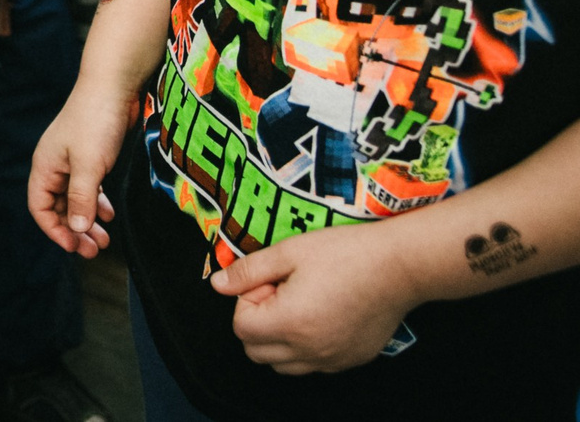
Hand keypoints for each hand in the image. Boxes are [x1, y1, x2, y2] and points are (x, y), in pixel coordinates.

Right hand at [27, 75, 134, 257]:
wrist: (113, 87)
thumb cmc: (96, 122)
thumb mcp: (89, 166)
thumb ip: (82, 199)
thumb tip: (77, 231)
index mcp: (45, 166)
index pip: (39, 207)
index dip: (54, 230)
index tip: (74, 247)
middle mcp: (55, 166)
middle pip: (58, 208)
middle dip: (74, 231)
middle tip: (93, 251)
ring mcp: (72, 161)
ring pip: (75, 200)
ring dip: (87, 221)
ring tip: (104, 240)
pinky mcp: (91, 157)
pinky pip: (88, 189)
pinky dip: (97, 204)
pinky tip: (109, 213)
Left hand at [213, 223, 418, 373]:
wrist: (399, 266)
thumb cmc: (345, 253)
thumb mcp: (288, 252)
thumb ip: (248, 271)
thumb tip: (218, 284)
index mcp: (290, 323)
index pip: (241, 328)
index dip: (247, 301)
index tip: (269, 282)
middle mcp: (310, 350)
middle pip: (256, 351)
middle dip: (257, 322)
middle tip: (280, 292)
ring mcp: (333, 359)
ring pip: (283, 365)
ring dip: (278, 339)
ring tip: (299, 304)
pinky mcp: (352, 360)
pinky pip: (313, 365)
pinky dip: (304, 348)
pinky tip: (320, 316)